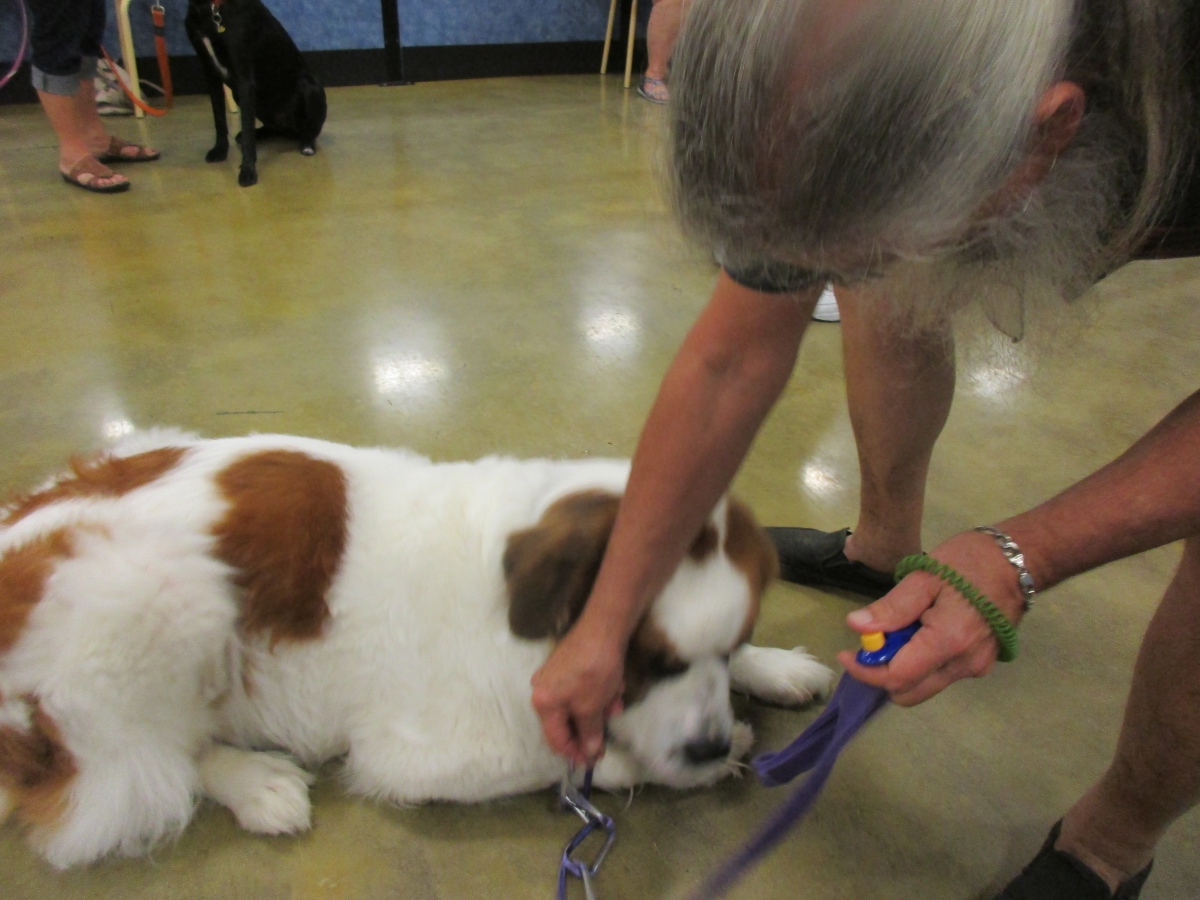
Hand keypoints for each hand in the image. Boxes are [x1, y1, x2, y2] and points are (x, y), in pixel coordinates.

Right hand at [531, 613, 626, 765]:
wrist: (603, 628)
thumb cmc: (594, 671)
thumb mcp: (592, 708)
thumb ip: (590, 733)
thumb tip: (589, 753)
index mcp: (543, 703)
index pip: (555, 739)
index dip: (575, 753)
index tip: (593, 761)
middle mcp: (543, 689)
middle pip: (567, 721)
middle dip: (591, 725)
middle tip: (610, 729)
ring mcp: (554, 675)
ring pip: (579, 704)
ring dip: (599, 708)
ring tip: (616, 702)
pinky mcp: (568, 664)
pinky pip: (582, 689)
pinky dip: (598, 693)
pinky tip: (614, 687)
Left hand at [836, 530, 1027, 705]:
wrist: (1020, 560)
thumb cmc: (971, 562)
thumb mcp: (924, 576)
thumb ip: (891, 607)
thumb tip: (857, 627)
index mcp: (948, 642)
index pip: (897, 678)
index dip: (866, 671)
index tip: (847, 653)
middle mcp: (964, 665)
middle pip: (910, 692)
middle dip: (883, 673)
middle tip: (874, 640)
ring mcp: (976, 667)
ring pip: (925, 685)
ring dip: (903, 666)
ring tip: (900, 628)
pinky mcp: (981, 663)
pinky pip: (941, 674)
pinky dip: (922, 661)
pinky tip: (922, 630)